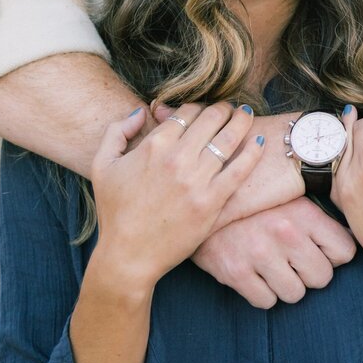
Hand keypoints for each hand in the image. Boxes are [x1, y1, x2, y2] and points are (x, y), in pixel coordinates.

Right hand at [90, 102, 264, 286]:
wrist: (128, 256)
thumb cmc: (114, 212)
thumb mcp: (102, 165)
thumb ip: (118, 131)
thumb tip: (141, 111)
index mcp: (154, 145)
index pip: (187, 111)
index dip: (199, 107)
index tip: (206, 110)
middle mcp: (177, 158)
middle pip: (212, 119)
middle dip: (224, 109)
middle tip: (231, 109)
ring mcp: (196, 180)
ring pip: (229, 139)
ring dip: (242, 122)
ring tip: (247, 116)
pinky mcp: (211, 202)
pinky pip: (239, 170)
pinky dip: (252, 153)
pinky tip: (259, 143)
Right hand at [193, 198, 356, 306]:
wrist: (206, 200)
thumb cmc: (255, 201)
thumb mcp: (291, 198)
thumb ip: (320, 218)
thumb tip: (354, 239)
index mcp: (303, 212)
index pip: (345, 251)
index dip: (333, 254)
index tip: (319, 248)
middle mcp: (285, 232)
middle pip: (322, 277)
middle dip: (310, 272)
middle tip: (293, 259)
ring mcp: (259, 253)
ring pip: (295, 294)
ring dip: (286, 285)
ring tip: (273, 264)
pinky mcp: (236, 272)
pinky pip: (266, 302)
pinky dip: (262, 292)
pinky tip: (255, 272)